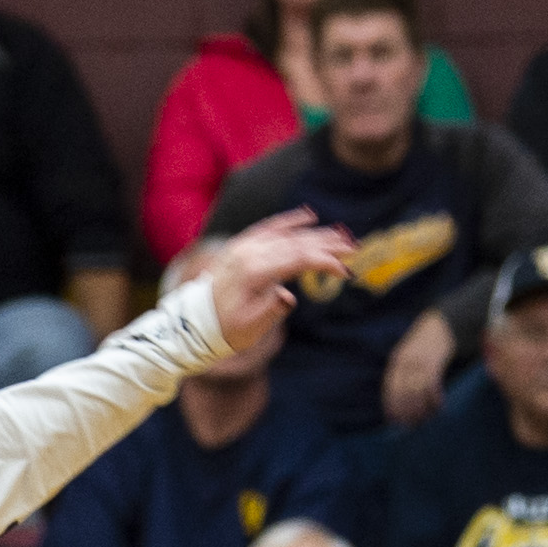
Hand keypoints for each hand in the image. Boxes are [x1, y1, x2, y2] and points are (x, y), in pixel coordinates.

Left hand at [200, 209, 355, 354]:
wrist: (193, 324)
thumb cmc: (225, 330)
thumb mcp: (250, 327)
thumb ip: (271, 311)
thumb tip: (289, 296)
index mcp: (253, 273)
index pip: (297, 260)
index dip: (325, 262)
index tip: (346, 272)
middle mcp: (248, 254)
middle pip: (295, 243)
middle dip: (327, 245)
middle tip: (354, 248)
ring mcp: (243, 248)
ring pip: (286, 235)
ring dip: (315, 234)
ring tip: (342, 235)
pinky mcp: (240, 247)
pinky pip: (268, 228)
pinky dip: (288, 221)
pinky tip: (309, 215)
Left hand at [382, 311, 456, 426]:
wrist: (442, 324)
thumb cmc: (426, 343)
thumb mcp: (408, 354)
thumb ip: (404, 371)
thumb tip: (403, 397)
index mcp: (397, 361)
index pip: (389, 389)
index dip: (391, 406)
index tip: (394, 420)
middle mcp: (405, 362)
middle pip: (402, 393)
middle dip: (406, 411)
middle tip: (412, 425)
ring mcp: (419, 362)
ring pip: (416, 391)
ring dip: (421, 408)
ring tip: (426, 419)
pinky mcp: (434, 362)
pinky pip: (432, 385)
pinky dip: (434, 398)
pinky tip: (438, 406)